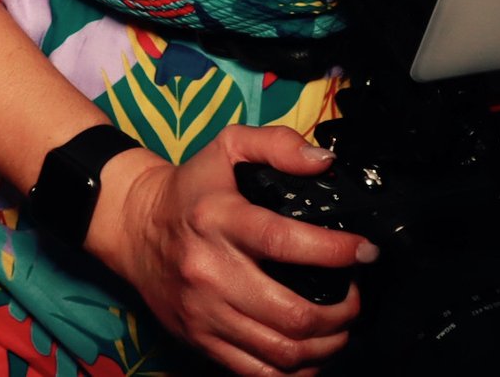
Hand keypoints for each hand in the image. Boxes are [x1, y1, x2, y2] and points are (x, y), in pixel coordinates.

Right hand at [88, 125, 372, 376]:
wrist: (134, 227)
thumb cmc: (191, 189)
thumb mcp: (228, 148)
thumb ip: (277, 145)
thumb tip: (323, 162)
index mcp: (219, 219)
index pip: (284, 242)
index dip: (334, 252)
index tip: (365, 251)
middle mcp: (210, 271)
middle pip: (291, 313)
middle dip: (341, 313)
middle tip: (355, 298)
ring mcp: (204, 312)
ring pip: (281, 350)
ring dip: (325, 345)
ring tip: (339, 326)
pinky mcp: (200, 339)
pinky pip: (257, 372)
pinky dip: (294, 370)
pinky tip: (310, 352)